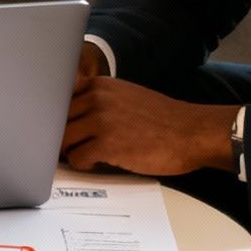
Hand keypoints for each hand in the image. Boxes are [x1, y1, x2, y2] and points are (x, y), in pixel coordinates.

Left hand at [63, 62, 238, 177]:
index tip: (65, 129)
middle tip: (72, 148)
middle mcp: (97, 99)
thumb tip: (74, 116)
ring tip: (88, 155)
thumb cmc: (163, 119)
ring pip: (64, 140)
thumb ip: (100, 100)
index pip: (61, 99)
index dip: (60, 118)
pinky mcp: (107, 145)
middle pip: (59, 120)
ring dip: (72, 151)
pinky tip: (98, 163)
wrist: (192, 132)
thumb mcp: (127, 96)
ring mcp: (101, 121)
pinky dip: (83, 165)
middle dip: (63, 136)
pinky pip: (77, 158)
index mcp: (101, 85)